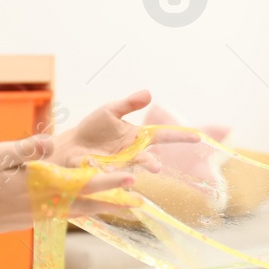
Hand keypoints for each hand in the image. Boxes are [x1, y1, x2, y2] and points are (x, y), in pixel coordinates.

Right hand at [0, 134, 138, 236]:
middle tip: (141, 201)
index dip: (107, 181)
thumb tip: (50, 142)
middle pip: (85, 202)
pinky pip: (60, 215)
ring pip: (75, 212)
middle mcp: (41, 205)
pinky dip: (78, 212)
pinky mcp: (28, 220)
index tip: (131, 178)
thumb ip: (24, 150)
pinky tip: (85, 211)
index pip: (80, 184)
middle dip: (113, 200)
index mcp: (37, 187)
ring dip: (99, 209)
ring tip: (121, 208)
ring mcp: (35, 216)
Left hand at [50, 89, 199, 171]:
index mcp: (138, 138)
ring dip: (127, 174)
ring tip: (130, 176)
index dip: (180, 137)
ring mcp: (119, 166)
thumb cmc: (94, 128)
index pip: (163, 136)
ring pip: (129, 170)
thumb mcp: (110, 110)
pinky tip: (101, 170)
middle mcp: (132, 154)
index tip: (197, 137)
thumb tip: (149, 93)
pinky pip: (107, 175)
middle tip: (155, 167)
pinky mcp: (103, 174)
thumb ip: (129, 103)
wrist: (71, 144)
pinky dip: (105, 174)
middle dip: (152, 163)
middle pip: (147, 158)